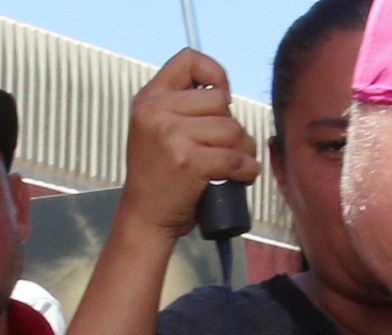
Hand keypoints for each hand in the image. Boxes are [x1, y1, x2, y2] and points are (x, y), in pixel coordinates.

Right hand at [119, 49, 259, 235]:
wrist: (144, 218)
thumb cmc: (158, 178)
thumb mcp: (155, 131)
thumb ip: (178, 108)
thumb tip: (224, 95)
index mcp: (149, 99)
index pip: (188, 59)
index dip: (214, 74)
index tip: (222, 97)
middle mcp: (156, 112)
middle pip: (219, 102)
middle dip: (233, 126)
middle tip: (230, 147)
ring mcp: (172, 136)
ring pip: (231, 129)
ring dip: (245, 149)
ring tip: (239, 164)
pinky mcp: (189, 163)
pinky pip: (235, 158)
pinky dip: (248, 169)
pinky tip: (244, 176)